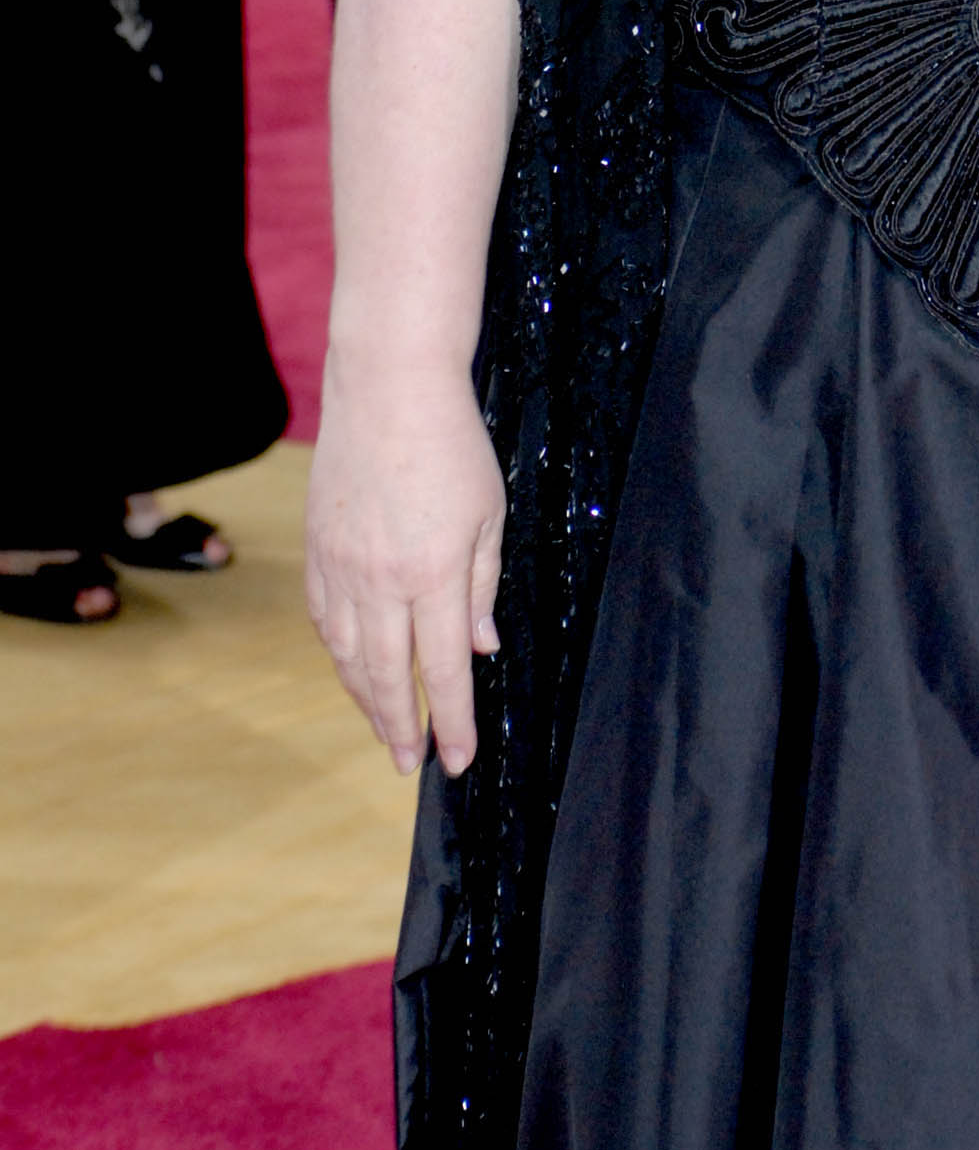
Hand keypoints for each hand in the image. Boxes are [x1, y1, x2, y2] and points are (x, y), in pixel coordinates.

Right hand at [305, 364, 505, 778]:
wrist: (387, 387)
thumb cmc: (452, 443)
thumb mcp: (489, 513)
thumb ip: (482, 585)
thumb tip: (480, 646)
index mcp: (433, 573)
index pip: (445, 668)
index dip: (453, 720)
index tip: (457, 760)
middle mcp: (381, 581)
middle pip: (390, 676)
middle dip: (403, 726)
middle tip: (411, 763)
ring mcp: (341, 567)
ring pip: (350, 656)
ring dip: (367, 700)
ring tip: (386, 728)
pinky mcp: (317, 551)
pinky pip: (325, 621)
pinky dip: (340, 655)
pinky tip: (354, 670)